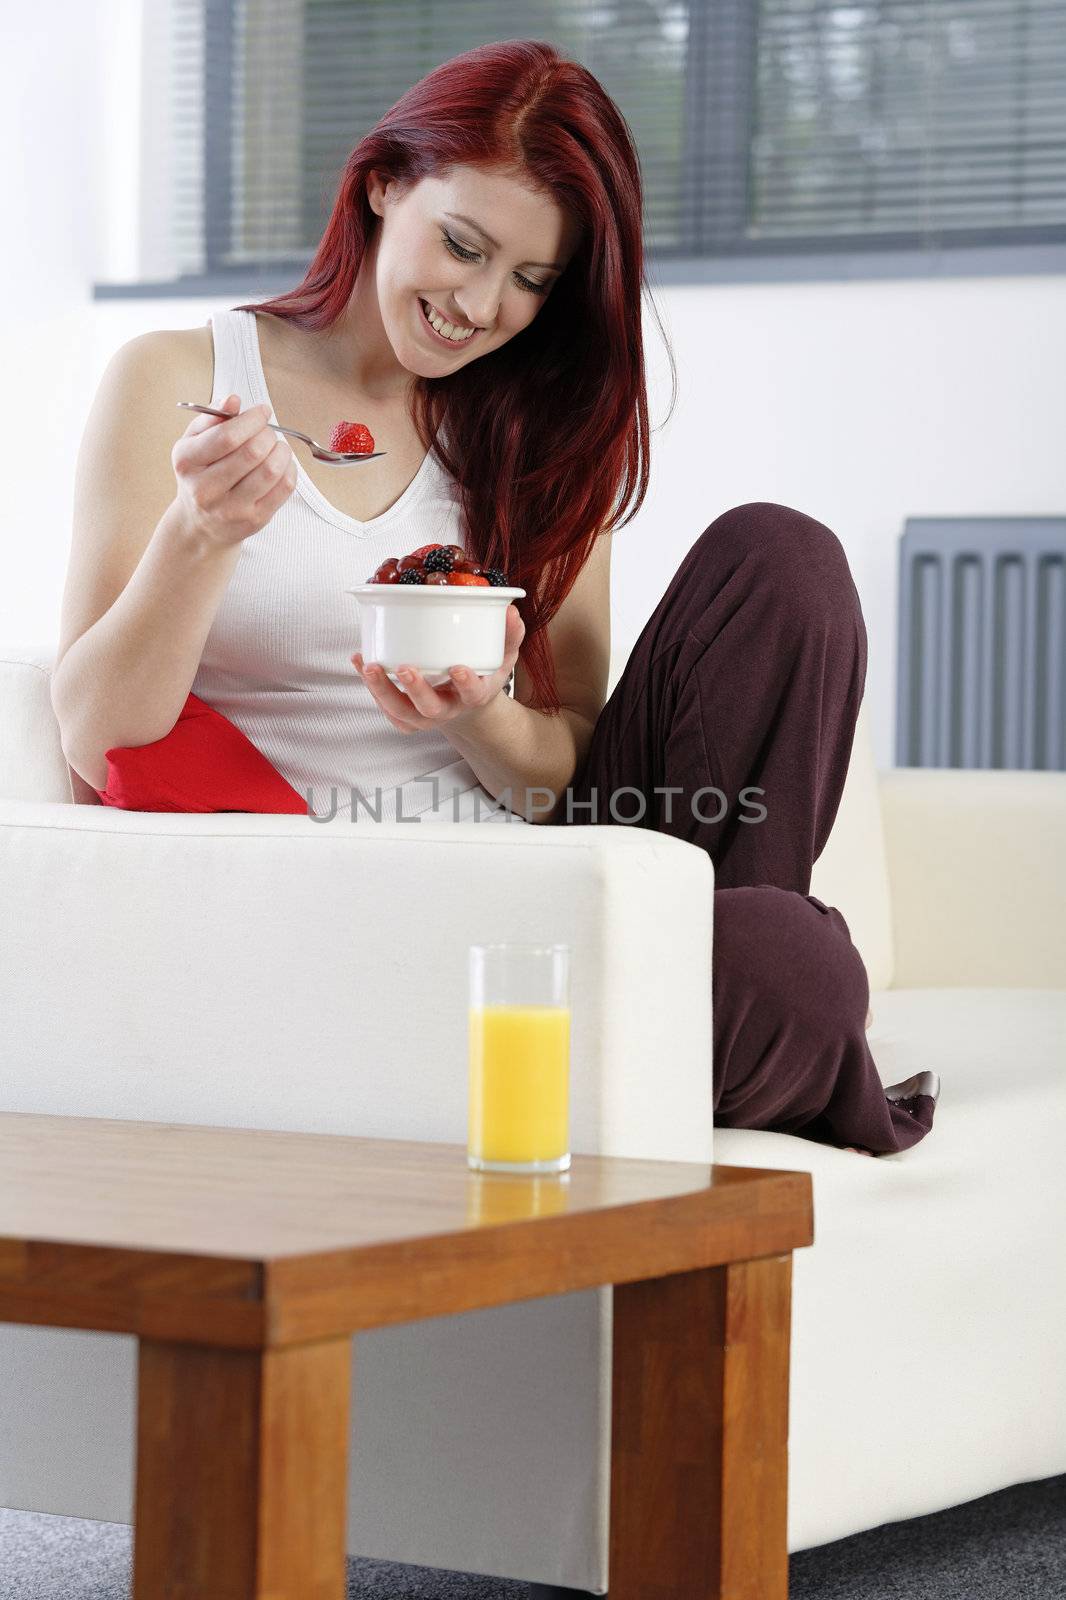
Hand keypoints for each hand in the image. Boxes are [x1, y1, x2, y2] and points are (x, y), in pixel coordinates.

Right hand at [171, 394, 296, 549]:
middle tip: (267, 431)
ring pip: (271, 470)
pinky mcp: (255, 520)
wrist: (200, 523)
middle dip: (267, 434)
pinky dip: (290, 469)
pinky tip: (282, 464)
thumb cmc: (200, 474)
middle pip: (252, 452)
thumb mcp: (193, 442)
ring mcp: (232, 508)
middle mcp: (206, 489)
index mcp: (187, 462)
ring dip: (281, 450)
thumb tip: (233, 400)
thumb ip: (212, 418)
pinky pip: (284, 488)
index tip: (262, 412)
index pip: (226, 437)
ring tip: (276, 446)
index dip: (251, 420)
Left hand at [351, 602, 525, 734]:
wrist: (465, 707)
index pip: (473, 694)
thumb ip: (509, 635)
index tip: (458, 667)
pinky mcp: (404, 717)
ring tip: (369, 665)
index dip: (466, 684)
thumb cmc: (482, 674)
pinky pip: (385, 708)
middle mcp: (447, 711)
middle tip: (404, 667)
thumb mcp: (501, 657)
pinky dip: (371, 687)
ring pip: (400, 711)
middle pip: (429, 709)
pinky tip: (361, 660)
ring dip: (382, 690)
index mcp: (474, 696)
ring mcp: (423, 717)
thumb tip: (510, 610)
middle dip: (415, 690)